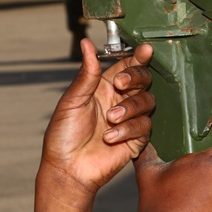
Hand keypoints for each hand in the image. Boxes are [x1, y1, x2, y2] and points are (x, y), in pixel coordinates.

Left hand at [40, 39, 154, 194]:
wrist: (68, 168)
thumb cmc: (64, 135)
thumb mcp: (72, 100)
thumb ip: (86, 73)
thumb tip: (86, 43)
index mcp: (103, 87)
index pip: (127, 66)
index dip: (138, 57)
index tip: (145, 50)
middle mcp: (119, 101)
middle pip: (143, 80)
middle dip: (136, 79)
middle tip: (122, 85)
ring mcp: (129, 120)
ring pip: (147, 102)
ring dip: (129, 109)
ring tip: (109, 119)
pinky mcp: (136, 139)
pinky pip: (144, 126)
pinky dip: (128, 129)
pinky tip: (110, 137)